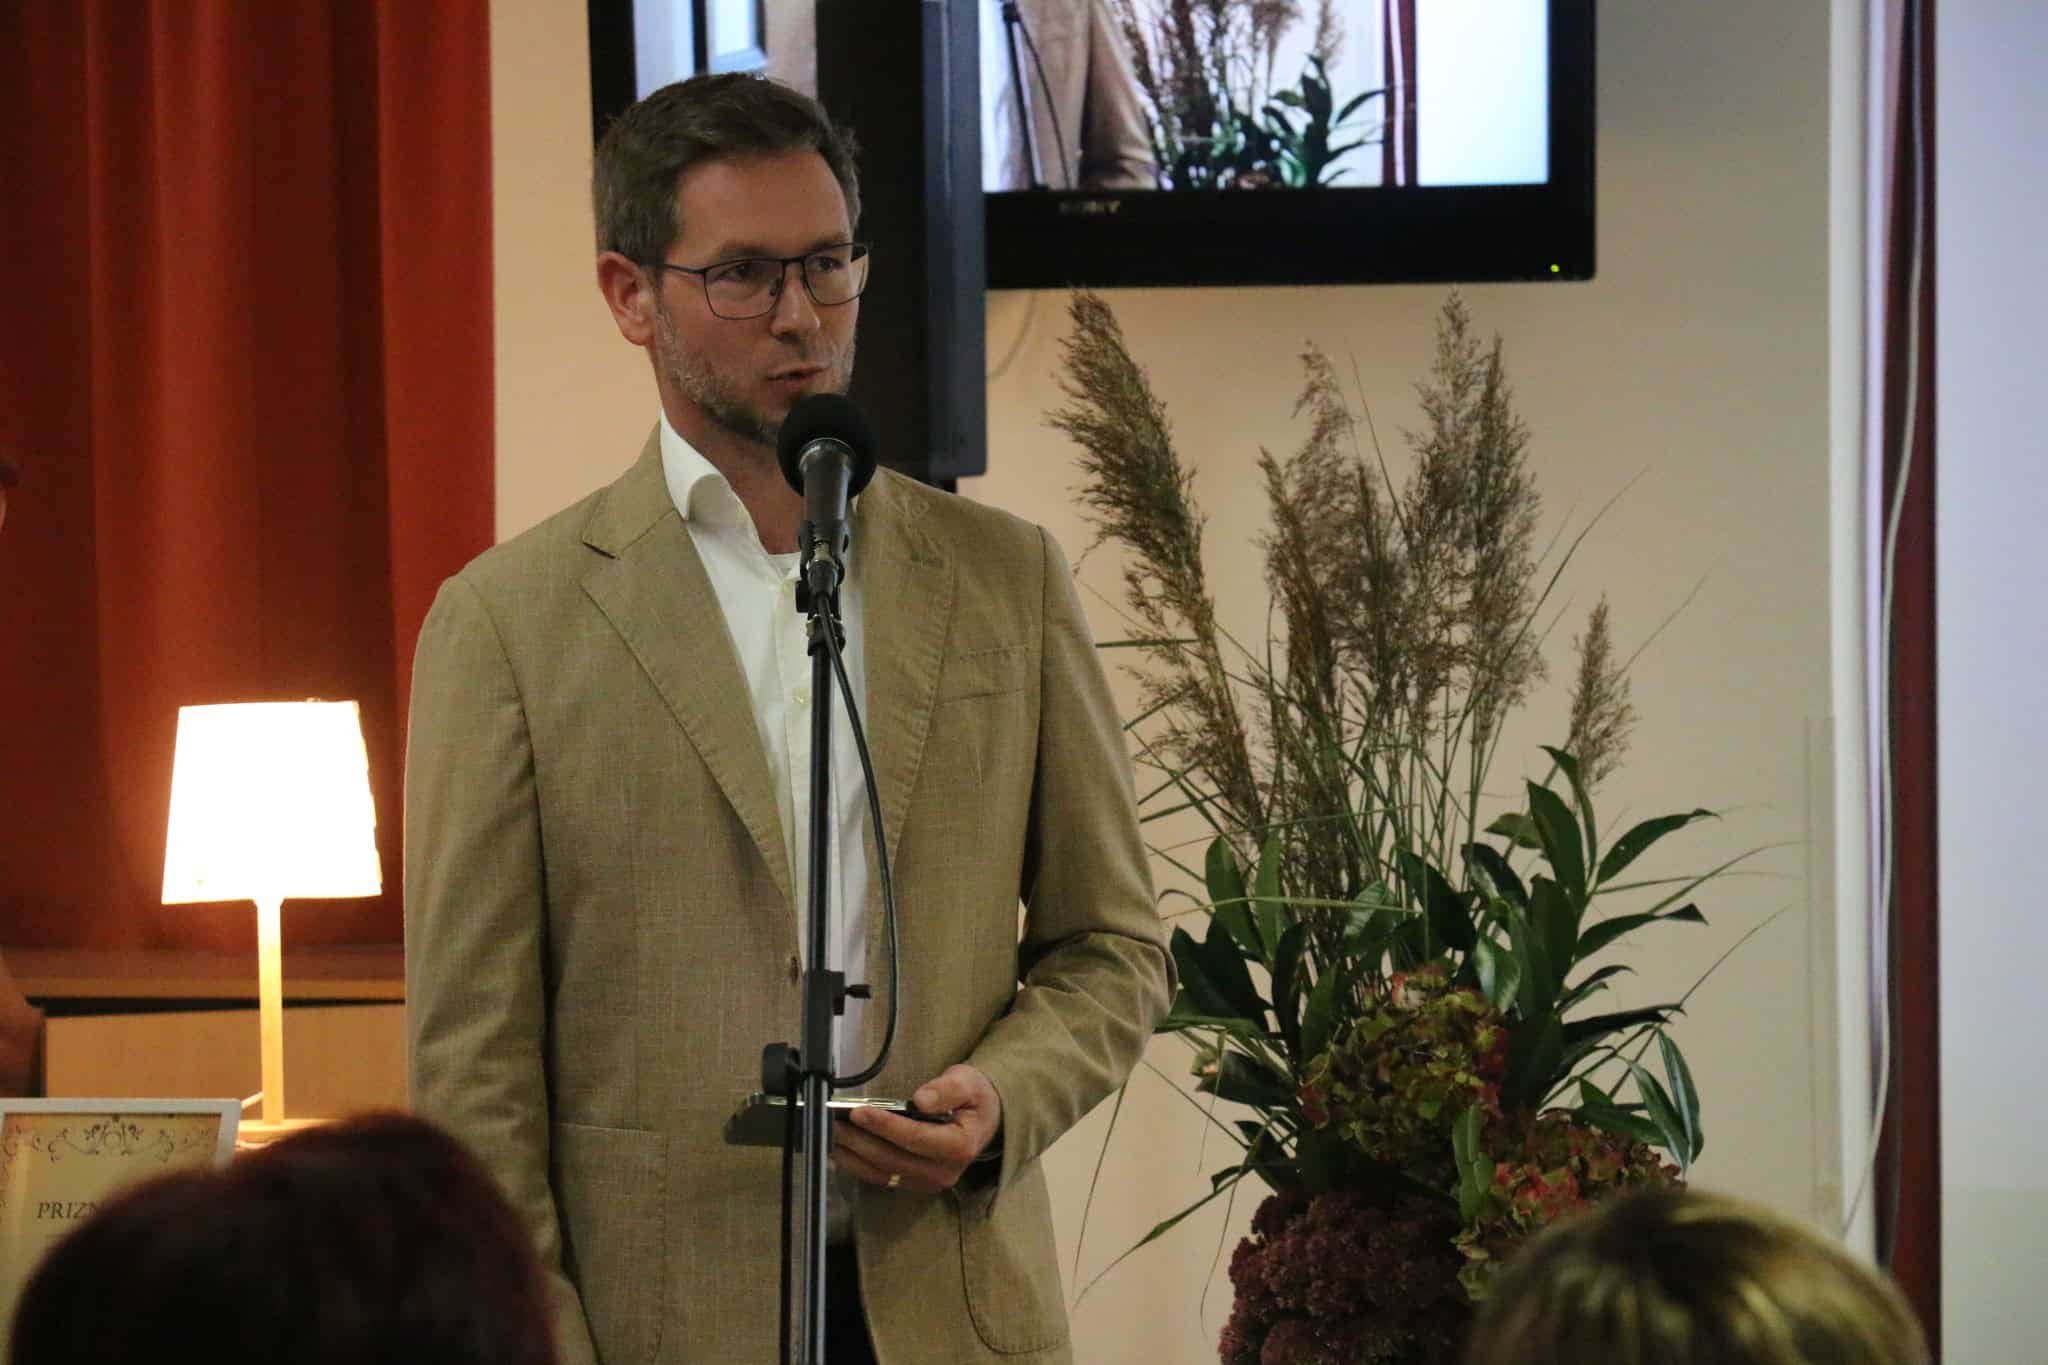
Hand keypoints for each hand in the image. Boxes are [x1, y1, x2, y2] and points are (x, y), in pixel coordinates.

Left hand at [831, 1064, 1001, 1194]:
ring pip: (883, 1173)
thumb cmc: (973, 1098)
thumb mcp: (967, 1083)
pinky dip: (859, 1166)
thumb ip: (946, 1089)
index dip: (884, 1126)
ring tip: (832, 1135)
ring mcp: (929, 1182)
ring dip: (854, 1156)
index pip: (915, 1138)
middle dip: (860, 1141)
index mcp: (960, 1146)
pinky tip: (842, 1151)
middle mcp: (944, 1171)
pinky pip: (882, 1178)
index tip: (859, 1112)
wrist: (983, 1121)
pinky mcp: (916, 1184)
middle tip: (835, 1123)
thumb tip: (921, 1100)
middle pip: (893, 1159)